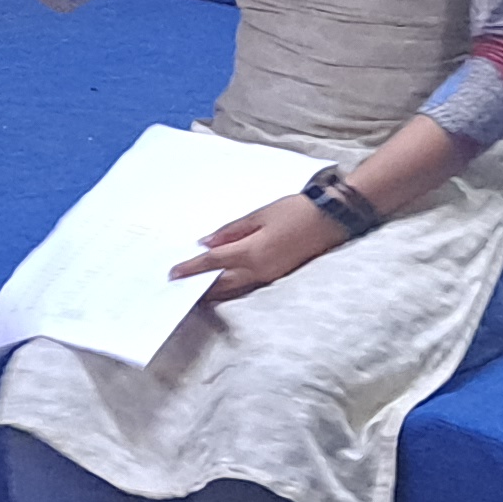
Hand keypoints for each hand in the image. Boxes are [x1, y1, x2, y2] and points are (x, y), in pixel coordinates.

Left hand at [170, 192, 345, 302]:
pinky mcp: (276, 277)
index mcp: (252, 252)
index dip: (191, 269)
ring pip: (234, 289)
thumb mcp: (259, 215)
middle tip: (179, 288)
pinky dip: (231, 286)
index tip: (173, 274)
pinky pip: (247, 286)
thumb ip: (231, 231)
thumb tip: (206, 243)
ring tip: (195, 289)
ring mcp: (269, 277)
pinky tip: (221, 282)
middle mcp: (258, 270)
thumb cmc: (293, 211)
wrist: (329, 220)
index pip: (213, 263)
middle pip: (221, 284)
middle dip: (199, 287)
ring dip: (214, 290)